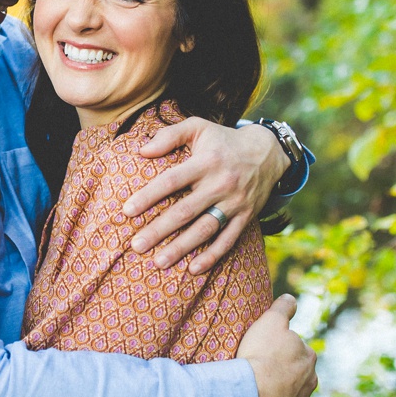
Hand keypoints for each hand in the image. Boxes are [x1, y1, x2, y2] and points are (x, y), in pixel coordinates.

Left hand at [124, 119, 288, 272]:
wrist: (267, 152)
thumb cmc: (223, 140)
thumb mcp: (198, 127)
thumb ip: (169, 135)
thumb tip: (141, 150)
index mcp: (206, 162)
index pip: (171, 181)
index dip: (148, 196)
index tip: (127, 211)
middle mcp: (221, 184)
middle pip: (185, 211)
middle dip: (159, 230)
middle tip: (136, 246)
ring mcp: (235, 203)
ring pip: (205, 230)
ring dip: (181, 248)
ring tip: (158, 262)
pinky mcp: (246, 217)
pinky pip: (228, 240)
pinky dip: (212, 256)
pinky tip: (193, 269)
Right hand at [235, 294, 317, 396]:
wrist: (253, 393)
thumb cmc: (261, 355)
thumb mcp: (271, 321)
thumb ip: (283, 307)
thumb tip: (291, 298)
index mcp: (309, 355)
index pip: (296, 348)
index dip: (279, 347)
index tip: (264, 350)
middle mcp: (311, 379)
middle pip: (296, 371)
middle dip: (283, 369)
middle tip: (260, 368)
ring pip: (292, 392)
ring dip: (280, 389)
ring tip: (259, 387)